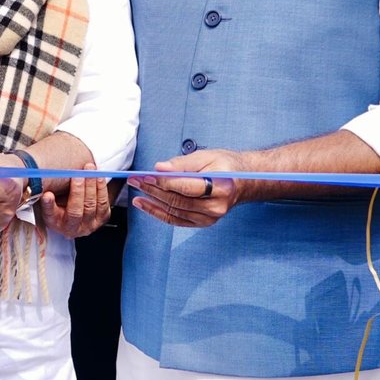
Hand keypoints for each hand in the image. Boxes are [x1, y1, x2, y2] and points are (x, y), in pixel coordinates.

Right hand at [40, 166, 114, 238]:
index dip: (48, 205)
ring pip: (90, 206)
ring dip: (91, 186)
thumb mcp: (52, 198)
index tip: (47, 195)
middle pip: (75, 211)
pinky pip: (103, 203)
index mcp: (54, 222)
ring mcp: (88, 225)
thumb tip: (44, 174)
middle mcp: (71, 228)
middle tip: (77, 175)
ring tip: (89, 170)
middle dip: (77, 191)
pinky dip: (101, 188)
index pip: (50, 214)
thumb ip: (48, 190)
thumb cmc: (62, 202)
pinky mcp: (102, 219)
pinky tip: (98, 177)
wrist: (78, 211)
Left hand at [127, 149, 245, 228]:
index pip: (185, 186)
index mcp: (221, 186)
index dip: (162, 182)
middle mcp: (216, 206)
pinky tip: (146, 206)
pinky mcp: (204, 223)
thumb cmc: (225, 165)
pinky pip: (177, 221)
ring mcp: (210, 218)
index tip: (145, 175)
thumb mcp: (206, 156)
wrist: (242, 181)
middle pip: (178, 200)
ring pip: (175, 212)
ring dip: (152, 203)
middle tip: (136, 181)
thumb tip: (159, 168)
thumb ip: (182, 163)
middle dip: (153, 191)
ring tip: (137, 193)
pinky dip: (159, 213)